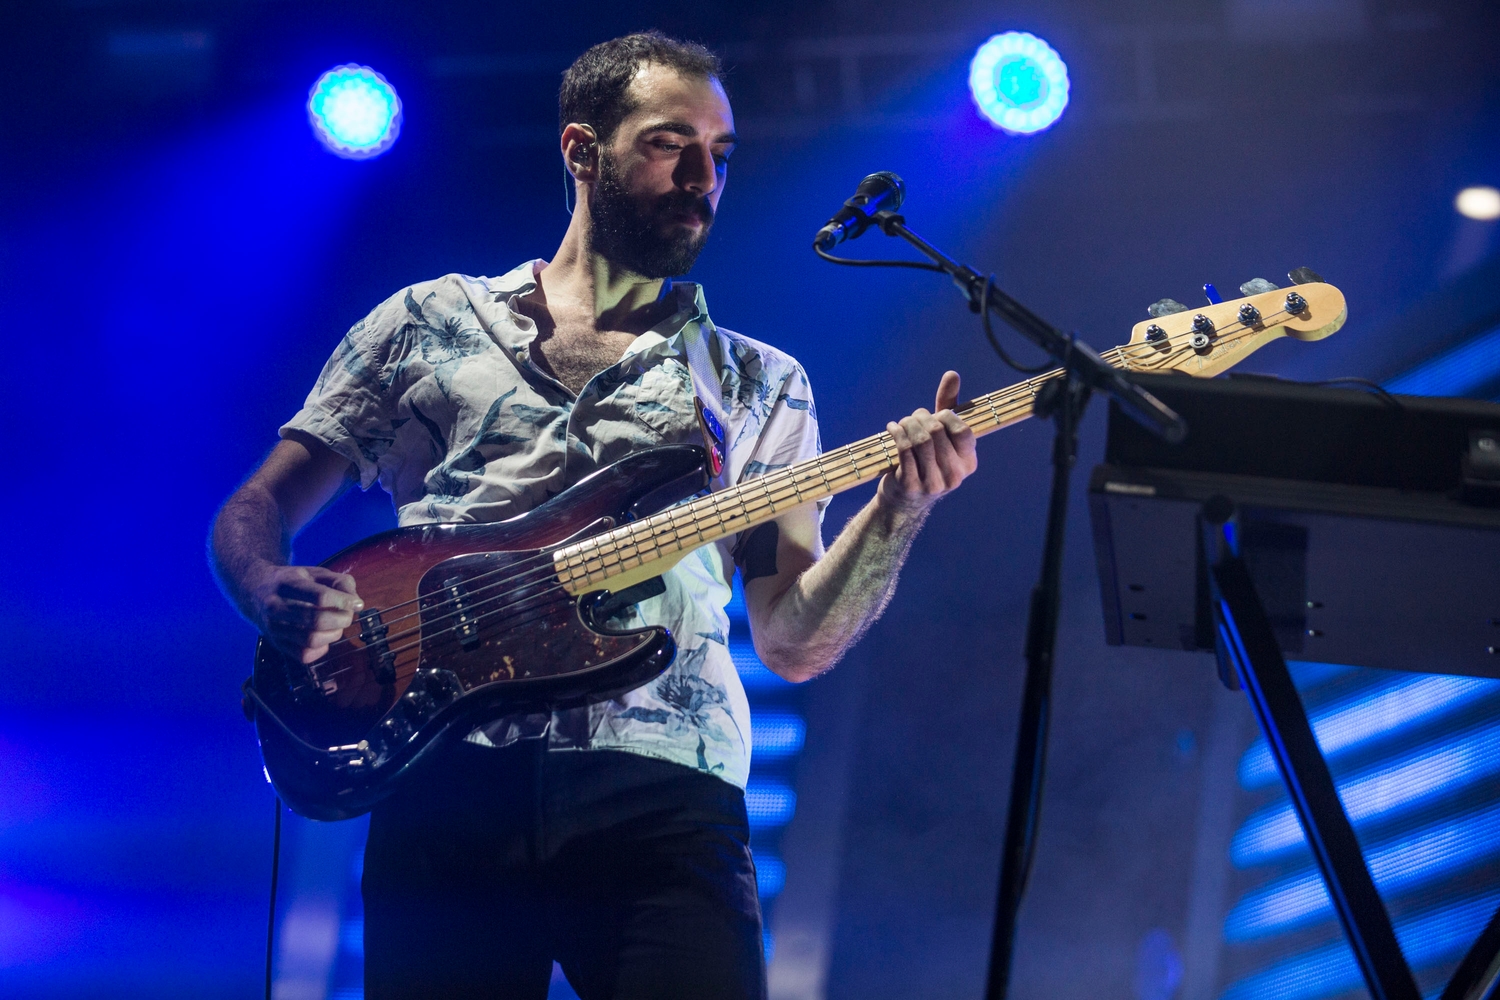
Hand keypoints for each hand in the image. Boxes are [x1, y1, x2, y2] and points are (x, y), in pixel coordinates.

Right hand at [249, 564, 363, 663]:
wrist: (255, 591)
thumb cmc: (292, 581)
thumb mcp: (314, 572)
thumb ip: (339, 582)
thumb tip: (356, 602)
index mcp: (286, 584)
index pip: (320, 596)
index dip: (343, 601)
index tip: (356, 603)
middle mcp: (276, 607)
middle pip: (317, 620)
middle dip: (342, 619)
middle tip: (348, 615)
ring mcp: (274, 627)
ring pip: (311, 640)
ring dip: (333, 635)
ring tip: (337, 626)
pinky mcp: (276, 643)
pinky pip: (303, 655)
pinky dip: (320, 650)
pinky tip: (323, 638)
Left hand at [878, 370, 977, 512]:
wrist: (905, 501)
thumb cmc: (927, 460)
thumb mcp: (941, 436)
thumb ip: (949, 405)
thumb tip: (952, 374)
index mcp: (968, 462)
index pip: (962, 431)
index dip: (946, 417)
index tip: (934, 416)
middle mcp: (955, 475)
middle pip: (937, 432)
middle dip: (921, 418)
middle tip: (912, 418)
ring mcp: (933, 483)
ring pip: (920, 440)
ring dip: (907, 424)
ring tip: (902, 423)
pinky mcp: (911, 485)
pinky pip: (903, 451)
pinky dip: (896, 434)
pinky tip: (892, 428)